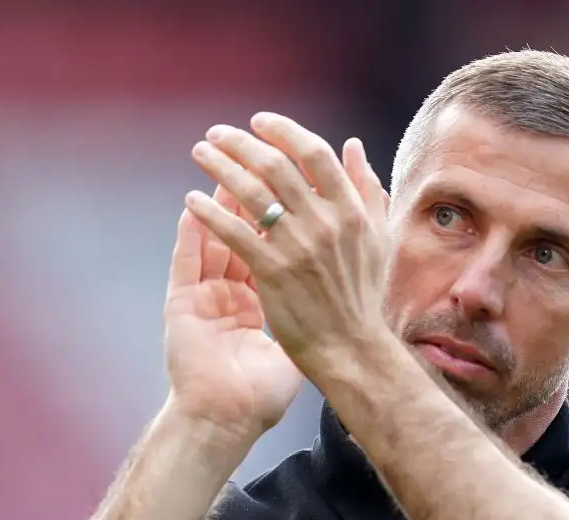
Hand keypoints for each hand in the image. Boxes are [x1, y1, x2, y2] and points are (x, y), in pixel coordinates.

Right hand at [163, 185, 302, 438]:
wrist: (228, 420)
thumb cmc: (261, 394)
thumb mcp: (292, 348)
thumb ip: (311, 313)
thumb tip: (335, 293)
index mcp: (257, 299)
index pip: (272, 245)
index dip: (285, 216)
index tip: (302, 186)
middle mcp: (230, 291)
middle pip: (243, 233)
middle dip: (251, 195)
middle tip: (262, 162)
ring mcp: (204, 295)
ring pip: (213, 237)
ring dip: (219, 202)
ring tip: (227, 168)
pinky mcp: (182, 304)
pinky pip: (187, 259)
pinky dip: (192, 230)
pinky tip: (195, 204)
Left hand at [184, 112, 391, 372]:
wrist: (351, 348)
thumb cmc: (363, 296)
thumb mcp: (377, 238)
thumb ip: (366, 189)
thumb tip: (352, 145)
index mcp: (351, 210)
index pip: (313, 154)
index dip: (283, 131)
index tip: (259, 122)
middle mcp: (325, 223)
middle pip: (275, 165)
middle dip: (240, 143)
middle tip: (217, 133)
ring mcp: (298, 247)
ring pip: (250, 192)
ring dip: (219, 166)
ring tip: (200, 153)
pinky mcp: (272, 272)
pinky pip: (233, 232)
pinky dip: (209, 212)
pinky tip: (192, 201)